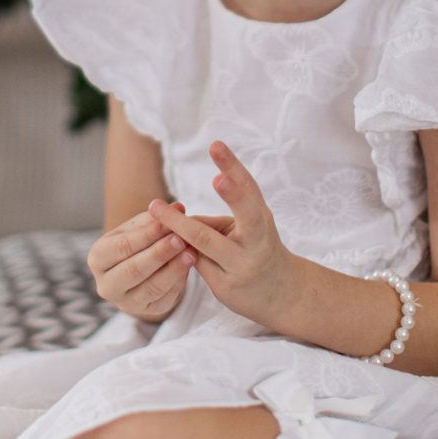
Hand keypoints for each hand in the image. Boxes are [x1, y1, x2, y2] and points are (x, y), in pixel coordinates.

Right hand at [88, 203, 201, 322]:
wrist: (140, 269)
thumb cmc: (138, 242)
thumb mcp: (139, 227)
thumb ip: (156, 218)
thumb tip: (178, 208)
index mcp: (98, 258)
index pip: (122, 246)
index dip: (147, 234)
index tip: (169, 222)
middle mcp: (106, 284)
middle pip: (134, 270)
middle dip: (160, 253)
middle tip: (182, 238)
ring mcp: (125, 302)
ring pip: (151, 288)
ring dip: (174, 269)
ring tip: (193, 252)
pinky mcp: (146, 311)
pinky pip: (165, 298)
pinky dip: (179, 282)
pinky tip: (190, 267)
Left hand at [151, 141, 306, 330]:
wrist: (280, 293)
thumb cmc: (257, 249)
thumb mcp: (246, 228)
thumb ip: (216, 221)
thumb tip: (177, 218)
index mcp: (261, 218)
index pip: (249, 187)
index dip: (233, 166)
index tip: (216, 145)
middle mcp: (257, 240)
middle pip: (247, 215)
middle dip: (233, 195)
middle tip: (217, 179)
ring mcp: (243, 265)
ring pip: (206, 242)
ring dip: (179, 225)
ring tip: (156, 208)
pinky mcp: (226, 286)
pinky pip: (196, 264)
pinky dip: (179, 251)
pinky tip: (166, 247)